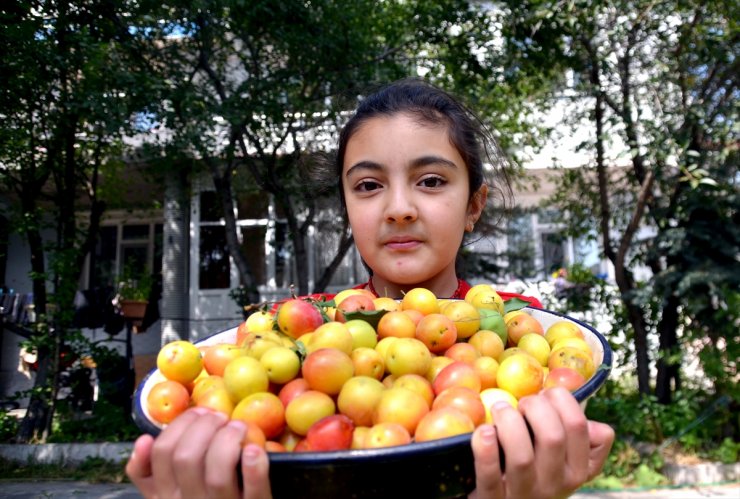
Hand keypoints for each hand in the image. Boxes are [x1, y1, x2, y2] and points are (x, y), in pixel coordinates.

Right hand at [125, 407, 272, 498]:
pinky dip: (254, 468)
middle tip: (221, 417)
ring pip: (216, 474)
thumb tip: (144, 440)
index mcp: (166, 497)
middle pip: (186, 458)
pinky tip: (254, 450)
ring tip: (239, 427)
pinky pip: (253, 492)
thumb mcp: (166, 495)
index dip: (182, 424)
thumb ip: (148, 473)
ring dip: (228, 441)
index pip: (162, 453)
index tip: (201, 411)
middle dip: (205, 427)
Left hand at [469, 387, 614, 498]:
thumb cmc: (537, 471)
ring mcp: (524, 493)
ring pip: (522, 456)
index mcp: (578, 469)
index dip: (561, 399)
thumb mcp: (565, 458)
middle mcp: (556, 484)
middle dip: (534, 406)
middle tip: (521, 403)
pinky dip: (486, 450)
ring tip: (500, 409)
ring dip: (508, 422)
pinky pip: (490, 475)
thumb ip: (577, 436)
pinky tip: (484, 431)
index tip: (544, 394)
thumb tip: (581, 407)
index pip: (578, 426)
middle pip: (552, 437)